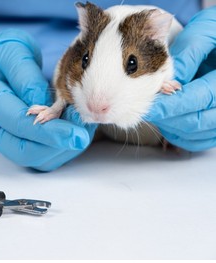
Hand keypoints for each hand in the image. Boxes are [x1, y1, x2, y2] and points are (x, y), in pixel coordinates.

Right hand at [0, 27, 94, 170]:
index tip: (75, 133)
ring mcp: (2, 135)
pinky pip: (39, 156)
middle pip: (23, 152)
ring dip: (61, 150)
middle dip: (57, 147)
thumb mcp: (10, 48)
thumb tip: (40, 100)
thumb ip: (23, 72)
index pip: (16, 123)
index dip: (47, 132)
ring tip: (81, 129)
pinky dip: (60, 149)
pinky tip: (73, 131)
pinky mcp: (15, 141)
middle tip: (83, 133)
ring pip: (33, 159)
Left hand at [146, 7, 215, 150]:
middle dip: (166, 117)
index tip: (148, 105)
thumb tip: (167, 80)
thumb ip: (189, 52)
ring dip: (170, 126)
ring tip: (156, 110)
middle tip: (144, 109)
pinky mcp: (215, 126)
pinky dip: (178, 134)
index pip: (199, 99)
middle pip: (195, 122)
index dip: (171, 105)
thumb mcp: (207, 31)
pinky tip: (167, 119)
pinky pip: (196, 140)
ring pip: (194, 135)